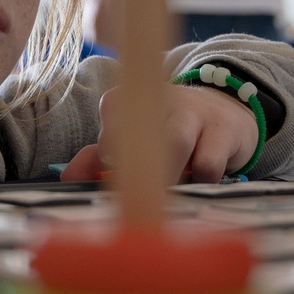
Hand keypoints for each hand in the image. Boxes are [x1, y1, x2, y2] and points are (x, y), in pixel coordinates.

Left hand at [61, 82, 259, 184]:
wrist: (228, 114)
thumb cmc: (171, 129)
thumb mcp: (136, 137)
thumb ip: (98, 158)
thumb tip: (66, 179)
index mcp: (137, 97)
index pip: (113, 104)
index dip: (109, 136)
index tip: (109, 159)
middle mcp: (164, 99)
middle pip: (142, 121)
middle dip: (133, 156)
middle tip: (133, 185)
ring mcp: (196, 114)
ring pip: (176, 139)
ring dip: (166, 171)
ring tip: (163, 196)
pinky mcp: (224, 133)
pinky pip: (209, 162)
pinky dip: (200, 181)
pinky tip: (198, 188)